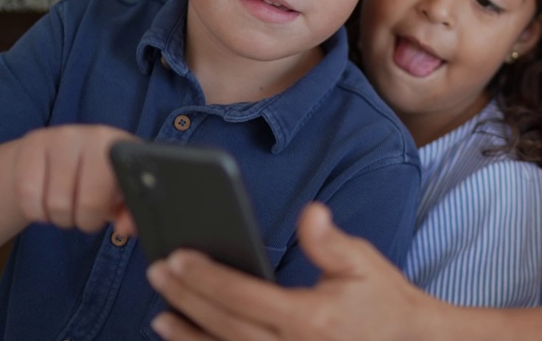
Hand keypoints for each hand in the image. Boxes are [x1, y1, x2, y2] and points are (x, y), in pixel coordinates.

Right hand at [11, 124, 135, 231]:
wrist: (54, 153)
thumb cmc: (95, 178)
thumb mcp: (117, 193)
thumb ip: (128, 213)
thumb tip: (125, 229)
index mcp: (125, 148)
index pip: (121, 190)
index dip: (108, 211)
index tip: (104, 213)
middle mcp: (96, 136)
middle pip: (89, 204)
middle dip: (85, 221)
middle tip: (84, 215)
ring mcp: (63, 136)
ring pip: (56, 204)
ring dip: (60, 219)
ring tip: (66, 208)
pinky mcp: (33, 141)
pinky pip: (28, 195)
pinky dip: (35, 212)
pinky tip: (43, 203)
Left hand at [148, 202, 438, 340]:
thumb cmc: (384, 301)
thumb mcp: (363, 263)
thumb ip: (331, 241)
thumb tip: (310, 212)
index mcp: (308, 318)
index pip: (241, 295)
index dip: (205, 276)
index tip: (175, 258)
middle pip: (222, 325)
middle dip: (185, 298)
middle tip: (157, 272)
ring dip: (187, 335)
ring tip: (160, 315)